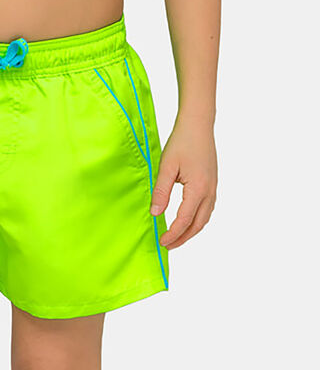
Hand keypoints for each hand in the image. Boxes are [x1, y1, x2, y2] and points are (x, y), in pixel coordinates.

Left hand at [150, 115, 217, 248]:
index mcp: (198, 189)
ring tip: (177, 236)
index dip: (173, 234)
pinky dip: (198, 219)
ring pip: (205, 218)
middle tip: (168, 245)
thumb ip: (161, 191)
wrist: (198, 125)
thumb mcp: (166, 166)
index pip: (184, 220)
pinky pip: (207, 208)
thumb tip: (155, 213)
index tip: (162, 241)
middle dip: (183, 237)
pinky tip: (188, 219)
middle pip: (198, 224)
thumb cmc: (181, 142)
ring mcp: (214, 187)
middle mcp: (209, 191)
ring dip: (191, 230)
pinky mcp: (213, 182)